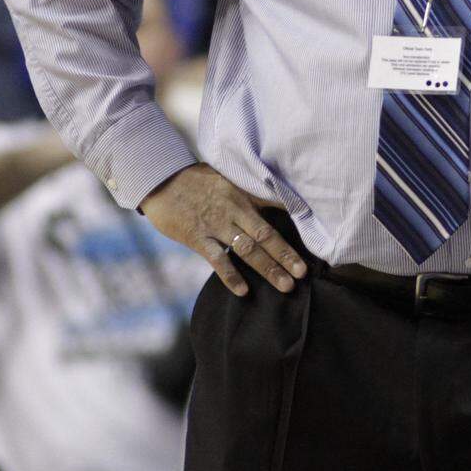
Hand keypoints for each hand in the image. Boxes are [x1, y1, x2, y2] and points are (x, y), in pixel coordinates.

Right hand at [140, 163, 307, 298]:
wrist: (159, 179)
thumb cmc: (194, 180)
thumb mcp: (226, 179)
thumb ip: (248, 193)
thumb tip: (274, 201)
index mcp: (243, 196)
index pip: (274, 214)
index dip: (293, 229)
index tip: (310, 245)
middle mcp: (234, 210)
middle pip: (266, 236)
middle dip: (286, 256)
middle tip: (303, 274)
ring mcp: (216, 225)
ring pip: (248, 249)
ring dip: (268, 268)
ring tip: (286, 285)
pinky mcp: (197, 237)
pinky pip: (217, 259)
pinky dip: (231, 275)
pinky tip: (243, 291)